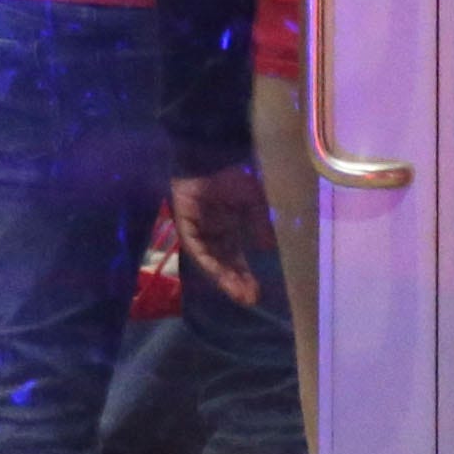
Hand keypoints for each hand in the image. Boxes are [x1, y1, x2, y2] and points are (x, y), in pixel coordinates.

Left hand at [164, 164, 278, 306]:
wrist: (210, 154)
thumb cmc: (231, 173)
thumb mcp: (254, 199)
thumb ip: (261, 222)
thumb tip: (269, 247)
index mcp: (227, 227)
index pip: (235, 258)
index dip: (245, 275)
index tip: (258, 293)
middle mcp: (211, 234)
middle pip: (223, 265)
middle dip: (236, 282)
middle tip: (250, 300)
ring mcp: (197, 232)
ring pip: (210, 262)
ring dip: (224, 278)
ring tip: (239, 293)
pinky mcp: (184, 227)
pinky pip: (196, 250)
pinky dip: (209, 262)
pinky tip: (221, 275)